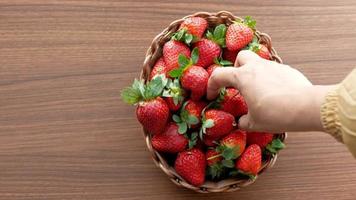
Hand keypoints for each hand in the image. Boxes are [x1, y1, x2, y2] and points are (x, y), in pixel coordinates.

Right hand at [207, 50, 333, 131]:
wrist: (307, 107)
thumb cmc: (276, 114)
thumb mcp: (254, 123)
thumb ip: (243, 122)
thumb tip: (240, 122)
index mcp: (243, 77)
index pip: (218, 75)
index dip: (211, 86)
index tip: (211, 96)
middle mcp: (257, 67)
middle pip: (240, 57)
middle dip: (236, 68)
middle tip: (237, 84)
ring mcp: (274, 66)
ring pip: (259, 63)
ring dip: (254, 74)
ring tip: (257, 91)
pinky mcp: (288, 70)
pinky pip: (273, 71)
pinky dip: (269, 79)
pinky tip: (275, 94)